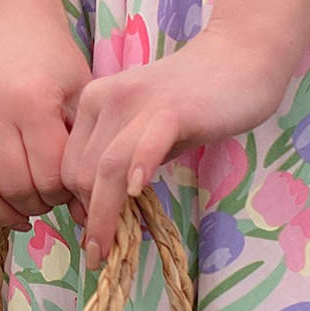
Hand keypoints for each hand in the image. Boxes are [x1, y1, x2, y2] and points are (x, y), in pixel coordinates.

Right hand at [0, 13, 90, 240]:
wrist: (9, 22)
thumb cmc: (54, 61)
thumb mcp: (81, 94)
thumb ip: (85, 149)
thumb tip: (89, 213)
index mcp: (32, 101)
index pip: (49, 174)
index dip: (64, 193)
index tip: (71, 189)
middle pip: (14, 184)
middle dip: (36, 204)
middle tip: (47, 200)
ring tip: (19, 213)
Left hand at [61, 22, 295, 257]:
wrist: (240, 57)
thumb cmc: (194, 99)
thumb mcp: (147, 130)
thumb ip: (125, 161)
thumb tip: (106, 210)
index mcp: (94, 102)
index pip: (69, 165)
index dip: (78, 205)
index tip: (93, 235)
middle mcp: (106, 99)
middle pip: (82, 172)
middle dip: (90, 218)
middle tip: (103, 253)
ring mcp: (139, 102)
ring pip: (106, 167)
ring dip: (104, 215)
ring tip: (109, 249)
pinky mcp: (174, 108)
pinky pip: (147, 143)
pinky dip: (138, 169)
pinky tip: (137, 193)